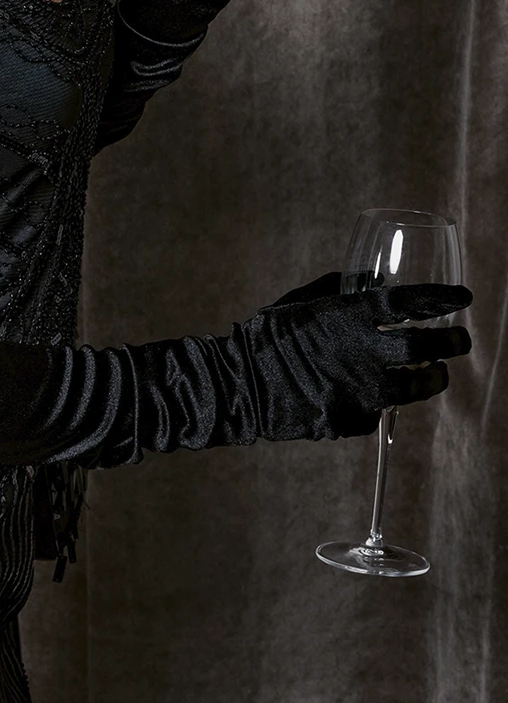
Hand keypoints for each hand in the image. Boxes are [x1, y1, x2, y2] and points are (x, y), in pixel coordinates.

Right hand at [241, 276, 472, 440]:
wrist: (238, 387)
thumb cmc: (264, 338)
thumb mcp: (298, 303)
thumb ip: (336, 291)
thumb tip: (369, 283)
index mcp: (347, 316)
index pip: (408, 302)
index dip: (440, 298)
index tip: (463, 297)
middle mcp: (361, 352)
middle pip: (424, 346)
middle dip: (451, 342)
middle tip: (460, 340)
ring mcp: (359, 390)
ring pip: (415, 387)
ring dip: (433, 378)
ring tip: (438, 374)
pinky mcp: (352, 420)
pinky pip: (377, 411)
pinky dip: (379, 402)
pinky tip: (372, 395)